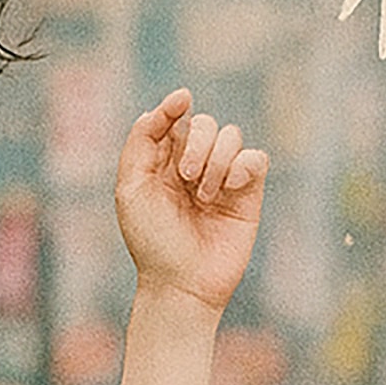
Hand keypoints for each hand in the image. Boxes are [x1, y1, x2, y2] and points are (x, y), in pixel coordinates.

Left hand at [114, 88, 268, 311]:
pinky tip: (229, 189)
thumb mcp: (130, 190)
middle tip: (184, 177)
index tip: (181, 101)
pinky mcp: (248, 192)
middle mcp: (194, 165)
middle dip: (196, 143)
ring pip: (231, 135)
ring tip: (203, 197)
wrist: (181, 283)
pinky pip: (256, 157)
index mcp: (162, 163)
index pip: (173, 120)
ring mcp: (222, 177)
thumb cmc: (151, 242)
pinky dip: (243, 166)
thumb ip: (139, 144)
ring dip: (216, 161)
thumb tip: (159, 108)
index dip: (174, 106)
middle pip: (205, 123)